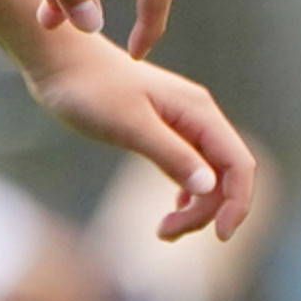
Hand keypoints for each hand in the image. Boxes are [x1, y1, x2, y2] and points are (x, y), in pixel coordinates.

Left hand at [25, 31, 255, 240]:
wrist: (61, 63)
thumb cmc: (90, 90)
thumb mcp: (129, 126)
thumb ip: (170, 154)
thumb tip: (208, 187)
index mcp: (198, 112)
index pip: (238, 164)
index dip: (238, 203)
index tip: (219, 237)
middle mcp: (198, 116)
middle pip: (225, 175)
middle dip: (206, 211)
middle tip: (164, 233)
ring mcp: (183, 123)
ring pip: (209, 175)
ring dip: (195, 208)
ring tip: (163, 230)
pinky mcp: (165, 130)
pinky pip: (192, 168)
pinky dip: (187, 194)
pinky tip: (171, 210)